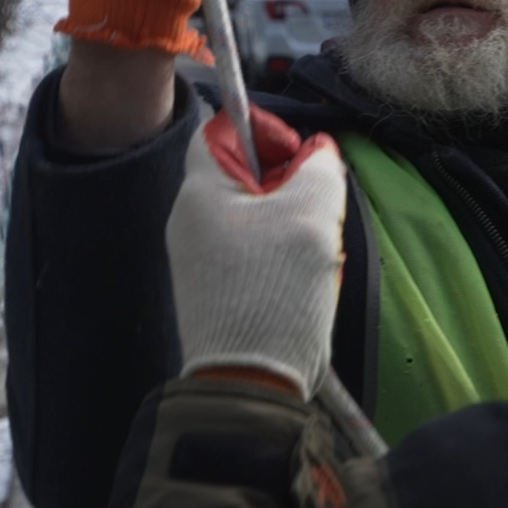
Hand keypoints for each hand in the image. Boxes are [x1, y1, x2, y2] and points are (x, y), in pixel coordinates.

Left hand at [167, 105, 346, 396]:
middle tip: (318, 206)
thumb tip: (317, 153)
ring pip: (250, 213)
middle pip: (241, 172)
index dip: (267, 130)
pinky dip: (278, 253)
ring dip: (289, 221)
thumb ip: (320, 166)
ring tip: (315, 249)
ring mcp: (197, 257)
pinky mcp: (210, 289)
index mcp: (200, 190)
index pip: (223, 129)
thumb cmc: (278, 287)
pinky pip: (247, 250)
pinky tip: (301, 278)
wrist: (251, 378)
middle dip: (287, 182)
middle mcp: (188, 219)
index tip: (302, 157)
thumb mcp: (313, 210)